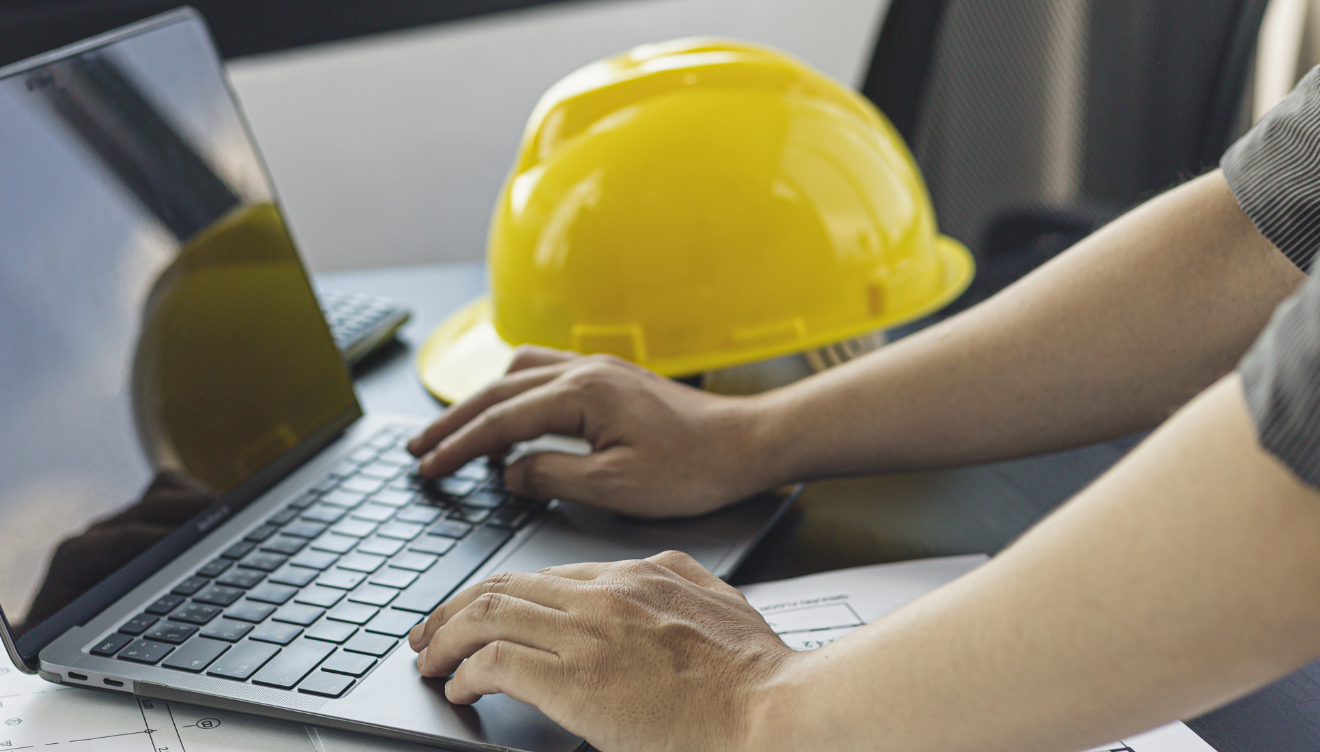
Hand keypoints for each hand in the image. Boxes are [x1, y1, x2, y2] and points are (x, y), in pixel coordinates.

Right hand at [407, 346, 772, 517]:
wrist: (745, 444)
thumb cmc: (692, 469)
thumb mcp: (615, 487)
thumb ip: (552, 476)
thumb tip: (510, 471)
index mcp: (582, 394)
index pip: (500, 420)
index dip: (457, 446)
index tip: (426, 467)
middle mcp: (585, 370)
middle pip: (498, 391)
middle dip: (454, 421)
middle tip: (418, 449)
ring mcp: (598, 369)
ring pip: (519, 373)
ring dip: (482, 401)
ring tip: (456, 432)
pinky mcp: (611, 378)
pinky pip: (545, 373)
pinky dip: (514, 392)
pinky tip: (512, 412)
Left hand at [408, 550, 796, 751]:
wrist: (774, 711)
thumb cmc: (756, 675)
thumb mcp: (720, 603)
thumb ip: (682, 583)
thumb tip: (657, 576)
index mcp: (638, 575)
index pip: (547, 575)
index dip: (502, 595)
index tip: (480, 614)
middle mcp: (605, 594)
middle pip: (505, 585)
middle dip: (455, 609)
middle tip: (429, 632)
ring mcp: (588, 633)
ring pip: (488, 615)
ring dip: (446, 638)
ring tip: (429, 660)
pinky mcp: (575, 680)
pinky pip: (495, 663)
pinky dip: (464, 673)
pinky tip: (459, 689)